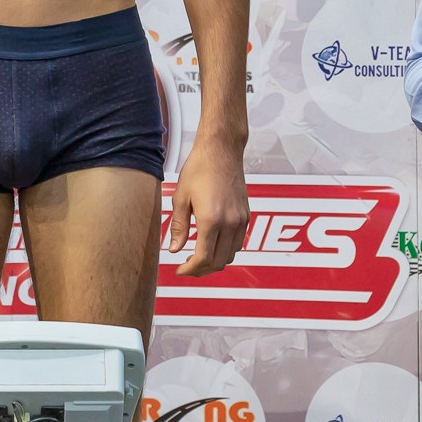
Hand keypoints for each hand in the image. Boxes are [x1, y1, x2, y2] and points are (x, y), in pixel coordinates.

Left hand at [169, 140, 250, 277]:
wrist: (221, 150)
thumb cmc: (199, 169)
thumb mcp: (181, 197)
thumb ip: (179, 227)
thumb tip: (174, 250)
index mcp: (211, 220)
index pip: (203, 259)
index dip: (190, 270)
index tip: (180, 270)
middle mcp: (230, 223)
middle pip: (218, 262)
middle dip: (201, 270)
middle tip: (187, 266)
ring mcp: (241, 220)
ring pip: (230, 255)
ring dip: (214, 261)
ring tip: (198, 257)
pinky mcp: (246, 216)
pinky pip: (237, 243)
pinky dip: (225, 250)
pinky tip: (212, 243)